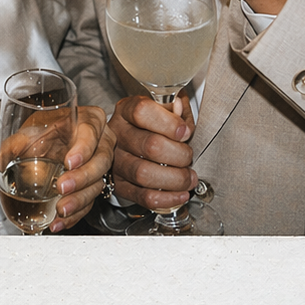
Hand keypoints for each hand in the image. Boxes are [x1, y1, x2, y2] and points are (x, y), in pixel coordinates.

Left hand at [0, 105, 112, 231]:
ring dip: (79, 200)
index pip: (91, 131)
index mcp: (85, 121)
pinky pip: (90, 202)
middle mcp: (98, 143)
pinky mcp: (93, 186)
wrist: (55, 141)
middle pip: (100, 161)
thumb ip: (6, 147)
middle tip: (62, 187)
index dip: (84, 147)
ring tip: (61, 209)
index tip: (70, 161)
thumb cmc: (46, 131)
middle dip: (82, 178)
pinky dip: (75, 214)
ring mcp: (98, 166)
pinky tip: (60, 221)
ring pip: (97, 184)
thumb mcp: (26, 133)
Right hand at [110, 94, 199, 211]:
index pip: (142, 112)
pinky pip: (143, 196)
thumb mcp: (161, 106)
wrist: (129, 139)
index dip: (168, 123)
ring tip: (188, 177)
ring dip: (175, 179)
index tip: (185, 131)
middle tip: (189, 157)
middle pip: (149, 146)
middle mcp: (117, 134)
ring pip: (144, 174)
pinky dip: (167, 198)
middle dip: (179, 155)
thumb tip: (181, 117)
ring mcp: (116, 161)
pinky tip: (180, 194)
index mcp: (125, 110)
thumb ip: (174, 108)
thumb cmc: (150, 122)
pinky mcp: (119, 185)